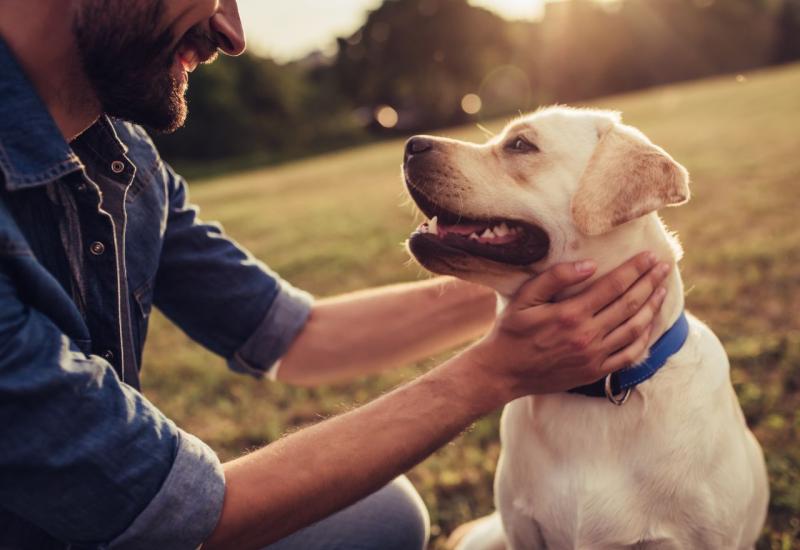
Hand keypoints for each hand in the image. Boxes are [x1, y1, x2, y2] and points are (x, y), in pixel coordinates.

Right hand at [466, 252, 669, 399]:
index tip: (650, 256)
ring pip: (634, 328)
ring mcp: (594, 356)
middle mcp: (587, 336)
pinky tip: (650, 323)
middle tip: (664, 267)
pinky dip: (644, 338)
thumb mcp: (525, 298)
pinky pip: (629, 355)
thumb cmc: (511, 331)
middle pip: (629, 304)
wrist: (504, 372)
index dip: (635, 269)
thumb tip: (590, 265)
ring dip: (652, 307)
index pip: (613, 286)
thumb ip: (555, 278)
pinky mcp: (595, 372)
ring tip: (662, 290)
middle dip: (650, 283)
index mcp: (570, 314)